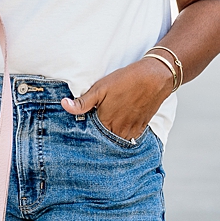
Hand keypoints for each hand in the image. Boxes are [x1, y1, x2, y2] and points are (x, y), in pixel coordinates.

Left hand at [60, 57, 174, 140]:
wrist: (154, 78)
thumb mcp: (100, 88)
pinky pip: (129, 140)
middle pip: (103, 141)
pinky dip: (123, 138)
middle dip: (97, 138)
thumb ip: (83, 102)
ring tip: (105, 133)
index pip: (90, 136)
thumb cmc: (126, 80)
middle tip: (91, 134)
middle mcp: (118, 130)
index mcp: (105, 122)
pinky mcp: (140, 128)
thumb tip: (65, 105)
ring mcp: (130, 131)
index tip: (79, 134)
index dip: (85, 134)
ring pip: (116, 142)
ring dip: (110, 139)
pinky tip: (119, 131)